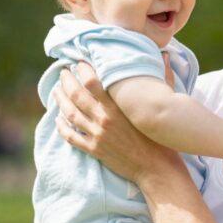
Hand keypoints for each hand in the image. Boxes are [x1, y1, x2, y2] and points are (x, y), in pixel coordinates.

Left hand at [54, 61, 178, 182]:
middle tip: (62, 72)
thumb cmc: (163, 136)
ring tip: (56, 91)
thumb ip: (164, 77)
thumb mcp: (165, 103)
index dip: (82, 69)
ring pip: (70, 114)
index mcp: (119, 106)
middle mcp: (105, 119)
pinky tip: (58, 118)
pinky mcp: (95, 150)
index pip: (93, 81)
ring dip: (60, 100)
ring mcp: (97, 135)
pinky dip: (62, 127)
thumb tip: (166, 54)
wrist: (157, 168)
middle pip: (76, 95)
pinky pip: (71, 137)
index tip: (79, 62)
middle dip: (66, 81)